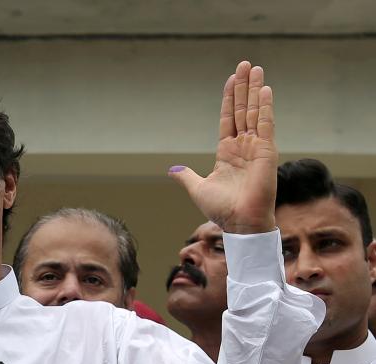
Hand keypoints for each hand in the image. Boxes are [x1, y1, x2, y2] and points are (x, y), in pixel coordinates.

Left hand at [170, 61, 276, 233]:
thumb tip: (173, 170)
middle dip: (243, 87)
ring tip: (255, 68)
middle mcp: (243, 146)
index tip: (231, 79)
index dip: (229, 99)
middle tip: (245, 64)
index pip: (228, 118)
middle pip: (243, 109)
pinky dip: (265, 106)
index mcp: (227, 152)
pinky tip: (265, 89)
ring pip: (254, 111)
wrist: (239, 222)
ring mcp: (256, 147)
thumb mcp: (198, 188)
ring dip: (254, 89)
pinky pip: (265, 124)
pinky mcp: (266, 151)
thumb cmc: (221, 209)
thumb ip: (187, 176)